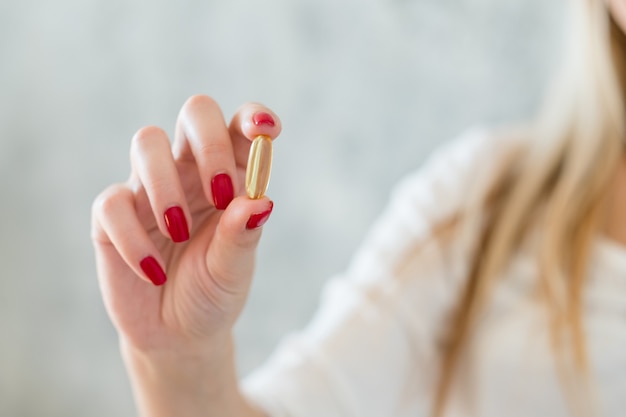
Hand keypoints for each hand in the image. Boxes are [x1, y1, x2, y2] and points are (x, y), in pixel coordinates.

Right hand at [91, 95, 280, 354]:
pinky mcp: (112, 216)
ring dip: (166, 185)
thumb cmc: (212, 293)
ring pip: (148, 142)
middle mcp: (190, 172)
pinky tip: (153, 271)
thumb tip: (260, 203)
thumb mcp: (234, 270)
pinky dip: (133, 237)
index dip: (254, 118)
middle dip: (209, 142)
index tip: (264, 131)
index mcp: (230, 177)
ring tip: (180, 233)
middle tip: (220, 194)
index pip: (241, 128)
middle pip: (196, 113)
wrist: (178, 336)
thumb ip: (243, 236)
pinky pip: (113, 203)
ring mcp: (149, 189)